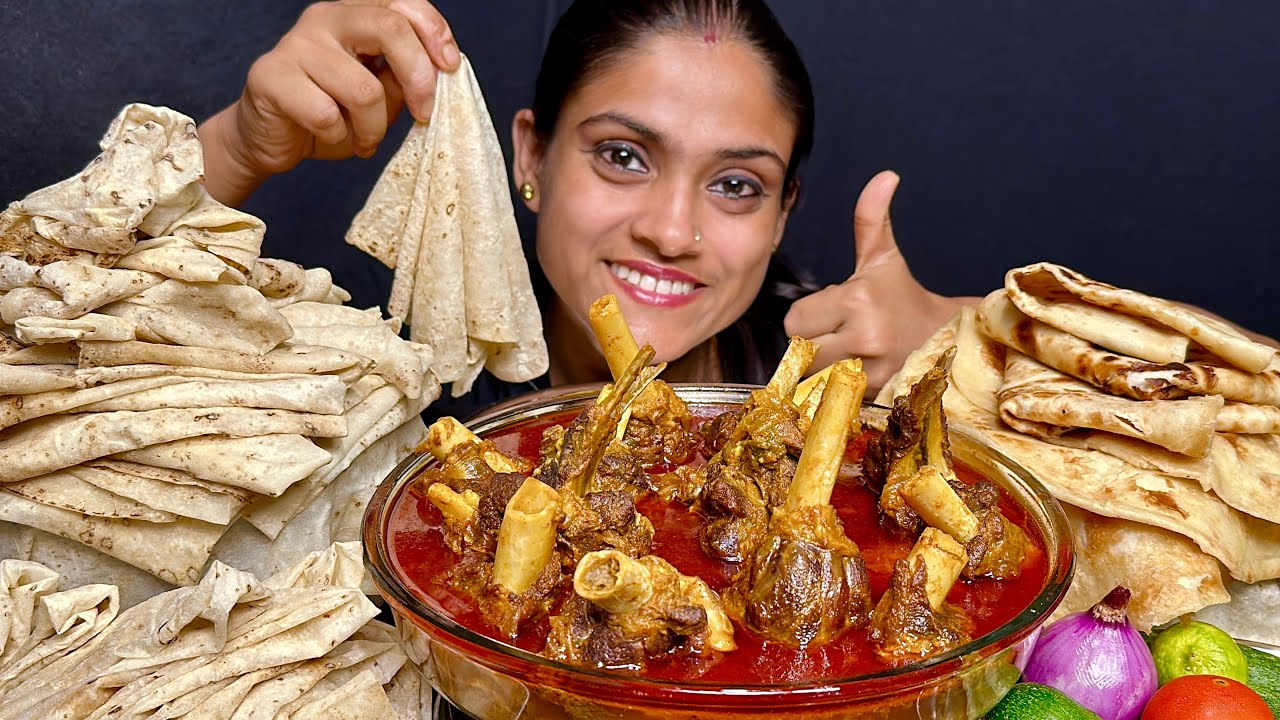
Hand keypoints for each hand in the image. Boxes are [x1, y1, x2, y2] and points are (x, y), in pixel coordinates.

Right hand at [199, 0, 459, 205]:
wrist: (273, 139)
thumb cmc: (332, 113)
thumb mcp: (382, 94)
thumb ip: (406, 77)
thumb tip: (439, 72)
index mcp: (355, 14)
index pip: (402, 3)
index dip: (434, 32)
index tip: (451, 68)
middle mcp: (324, 19)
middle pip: (389, 28)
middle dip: (418, 78)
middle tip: (423, 115)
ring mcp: (295, 44)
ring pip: (364, 90)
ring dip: (373, 128)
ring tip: (364, 139)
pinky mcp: (271, 76)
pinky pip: (327, 115)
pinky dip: (340, 136)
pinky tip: (331, 136)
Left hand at [784, 170, 973, 392]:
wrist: (945, 337)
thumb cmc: (902, 296)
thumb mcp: (883, 258)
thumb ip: (870, 218)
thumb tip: (884, 176)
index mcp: (858, 300)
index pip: (795, 321)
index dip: (807, 319)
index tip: (830, 315)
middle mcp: (864, 337)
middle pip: (801, 352)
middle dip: (811, 346)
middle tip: (836, 336)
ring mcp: (871, 371)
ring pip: (813, 377)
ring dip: (820, 370)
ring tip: (845, 354)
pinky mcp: (876, 396)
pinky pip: (832, 397)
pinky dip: (836, 389)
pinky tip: (854, 375)